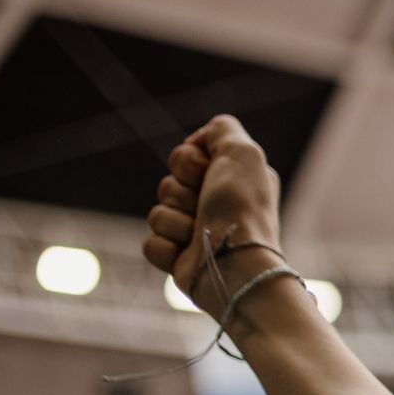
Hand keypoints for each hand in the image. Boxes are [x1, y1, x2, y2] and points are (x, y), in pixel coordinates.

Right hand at [141, 114, 284, 307]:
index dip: (189, 162)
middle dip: (180, 193)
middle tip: (205, 206)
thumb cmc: (241, 209)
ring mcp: (196, 234)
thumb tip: (203, 137)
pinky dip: (166, 247)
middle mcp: (215, 206)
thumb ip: (224, 130)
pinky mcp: (180, 259)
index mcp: (231, 181)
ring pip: (156, 213)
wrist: (235, 264)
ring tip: (200, 234)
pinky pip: (150, 242)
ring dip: (175, 221)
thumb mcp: (243, 153)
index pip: (185, 157)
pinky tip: (186, 254)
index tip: (209, 173)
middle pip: (167, 183)